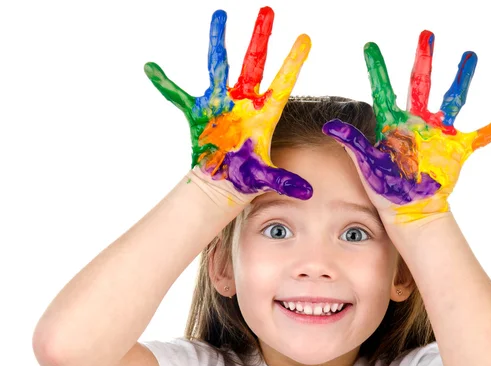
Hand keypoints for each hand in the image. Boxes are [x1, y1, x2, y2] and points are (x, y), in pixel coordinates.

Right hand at [144, 7, 312, 203]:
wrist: (221, 181)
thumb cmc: (246, 177)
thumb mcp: (265, 177)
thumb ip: (285, 180)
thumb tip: (308, 193)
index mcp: (264, 115)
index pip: (282, 84)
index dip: (293, 62)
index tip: (306, 38)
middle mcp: (243, 103)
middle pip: (253, 64)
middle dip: (261, 38)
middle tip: (268, 10)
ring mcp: (221, 105)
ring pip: (219, 66)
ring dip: (218, 42)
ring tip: (220, 14)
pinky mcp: (199, 112)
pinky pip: (178, 95)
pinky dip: (164, 83)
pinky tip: (151, 68)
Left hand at [323, 30, 490, 225]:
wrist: (410, 210)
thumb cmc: (385, 189)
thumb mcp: (368, 165)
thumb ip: (353, 143)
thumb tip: (330, 125)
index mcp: (393, 124)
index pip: (383, 90)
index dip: (377, 69)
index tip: (369, 46)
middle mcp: (416, 123)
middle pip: (420, 84)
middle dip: (422, 59)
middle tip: (426, 34)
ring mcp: (438, 135)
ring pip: (452, 99)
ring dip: (462, 78)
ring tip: (470, 55)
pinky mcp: (456, 149)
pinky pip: (481, 136)